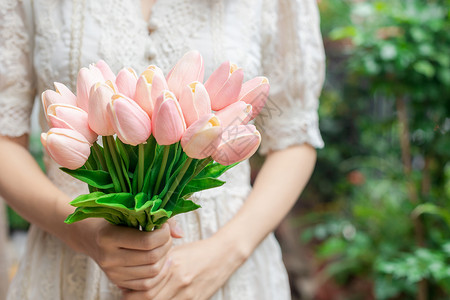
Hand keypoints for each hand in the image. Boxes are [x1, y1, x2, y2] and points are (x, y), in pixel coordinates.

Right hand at [68, 218, 181, 290]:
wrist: (89, 236)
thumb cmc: (114, 218)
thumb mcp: (130, 212)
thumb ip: (157, 218)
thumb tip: (180, 234)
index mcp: (109, 236)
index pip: (147, 241)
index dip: (163, 234)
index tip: (163, 225)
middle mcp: (108, 257)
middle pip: (152, 257)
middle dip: (167, 245)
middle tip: (167, 236)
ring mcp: (112, 272)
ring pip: (152, 272)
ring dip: (165, 258)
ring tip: (164, 246)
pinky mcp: (117, 281)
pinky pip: (146, 285)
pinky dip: (160, 273)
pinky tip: (163, 260)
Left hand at [121, 235, 245, 299]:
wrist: (223, 255)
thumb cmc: (197, 251)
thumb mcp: (176, 251)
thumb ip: (158, 261)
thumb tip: (137, 271)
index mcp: (173, 265)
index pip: (145, 284)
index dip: (131, 288)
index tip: (124, 285)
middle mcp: (179, 281)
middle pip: (149, 298)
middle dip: (135, 298)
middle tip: (128, 294)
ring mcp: (188, 294)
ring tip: (141, 297)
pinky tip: (160, 299)